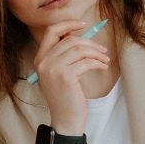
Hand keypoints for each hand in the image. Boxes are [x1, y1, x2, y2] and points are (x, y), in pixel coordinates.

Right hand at [33, 19, 109, 133]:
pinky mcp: (66, 76)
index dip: (68, 24)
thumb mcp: (58, 73)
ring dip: (96, 53)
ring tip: (104, 59)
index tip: (83, 24)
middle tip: (102, 50)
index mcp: (40, 59)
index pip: (51, 32)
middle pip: (70, 39)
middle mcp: (44, 62)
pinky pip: (86, 61)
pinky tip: (103, 66)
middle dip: (90, 42)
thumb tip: (78, 34)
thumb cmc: (66, 96)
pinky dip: (98, 62)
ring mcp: (53, 69)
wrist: (65, 119)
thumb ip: (62, 55)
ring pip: (80, 49)